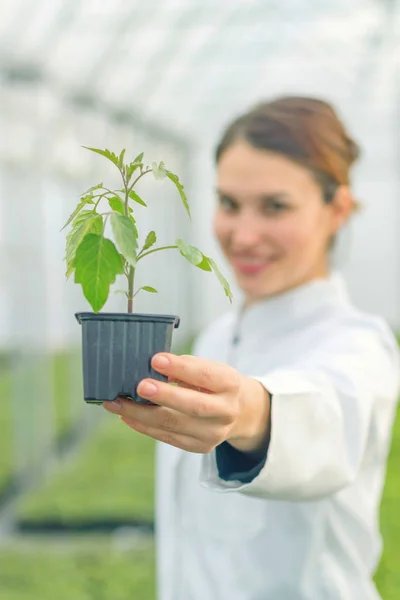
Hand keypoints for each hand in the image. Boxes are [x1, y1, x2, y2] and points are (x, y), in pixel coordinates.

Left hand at [103, 353, 270, 453]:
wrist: (239, 411)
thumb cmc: (215, 383)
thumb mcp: (210, 368)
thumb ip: (186, 368)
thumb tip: (153, 368)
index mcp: (231, 384)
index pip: (206, 375)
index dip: (181, 368)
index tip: (156, 359)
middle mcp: (226, 412)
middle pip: (193, 406)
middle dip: (163, 395)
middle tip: (139, 386)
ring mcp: (213, 433)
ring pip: (173, 425)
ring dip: (141, 413)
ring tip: (116, 402)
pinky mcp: (199, 446)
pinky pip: (167, 437)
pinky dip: (144, 426)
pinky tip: (126, 415)